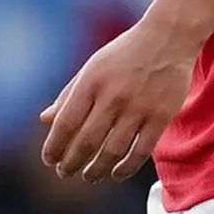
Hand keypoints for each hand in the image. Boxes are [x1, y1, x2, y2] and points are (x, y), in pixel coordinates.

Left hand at [40, 14, 197, 180]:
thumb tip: (45, 120)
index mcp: (91, 83)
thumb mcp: (92, 68)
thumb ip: (69, 94)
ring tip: (90, 176)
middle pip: (86, 142)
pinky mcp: (162, 115)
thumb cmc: (125, 53)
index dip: (54, 147)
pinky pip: (142, 150)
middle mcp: (113, 96)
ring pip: (113, 151)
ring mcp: (139, 107)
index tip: (49, 160)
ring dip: (97, 170)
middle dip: (71, 163)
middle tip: (66, 173)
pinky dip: (126, 167)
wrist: (169, 38)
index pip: (66, 124)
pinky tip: (116, 173)